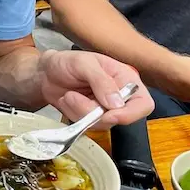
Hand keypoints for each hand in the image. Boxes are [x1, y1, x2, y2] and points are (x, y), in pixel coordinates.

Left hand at [38, 50, 152, 127]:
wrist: (46, 73)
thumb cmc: (66, 62)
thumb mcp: (83, 63)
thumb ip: (101, 81)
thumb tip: (117, 103)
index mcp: (126, 79)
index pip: (143, 103)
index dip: (131, 113)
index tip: (109, 113)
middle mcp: (120, 97)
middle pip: (120, 118)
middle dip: (93, 111)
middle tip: (73, 96)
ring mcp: (105, 110)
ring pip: (101, 124)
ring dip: (79, 112)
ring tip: (68, 95)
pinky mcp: (91, 118)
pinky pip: (87, 127)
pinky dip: (73, 115)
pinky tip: (66, 101)